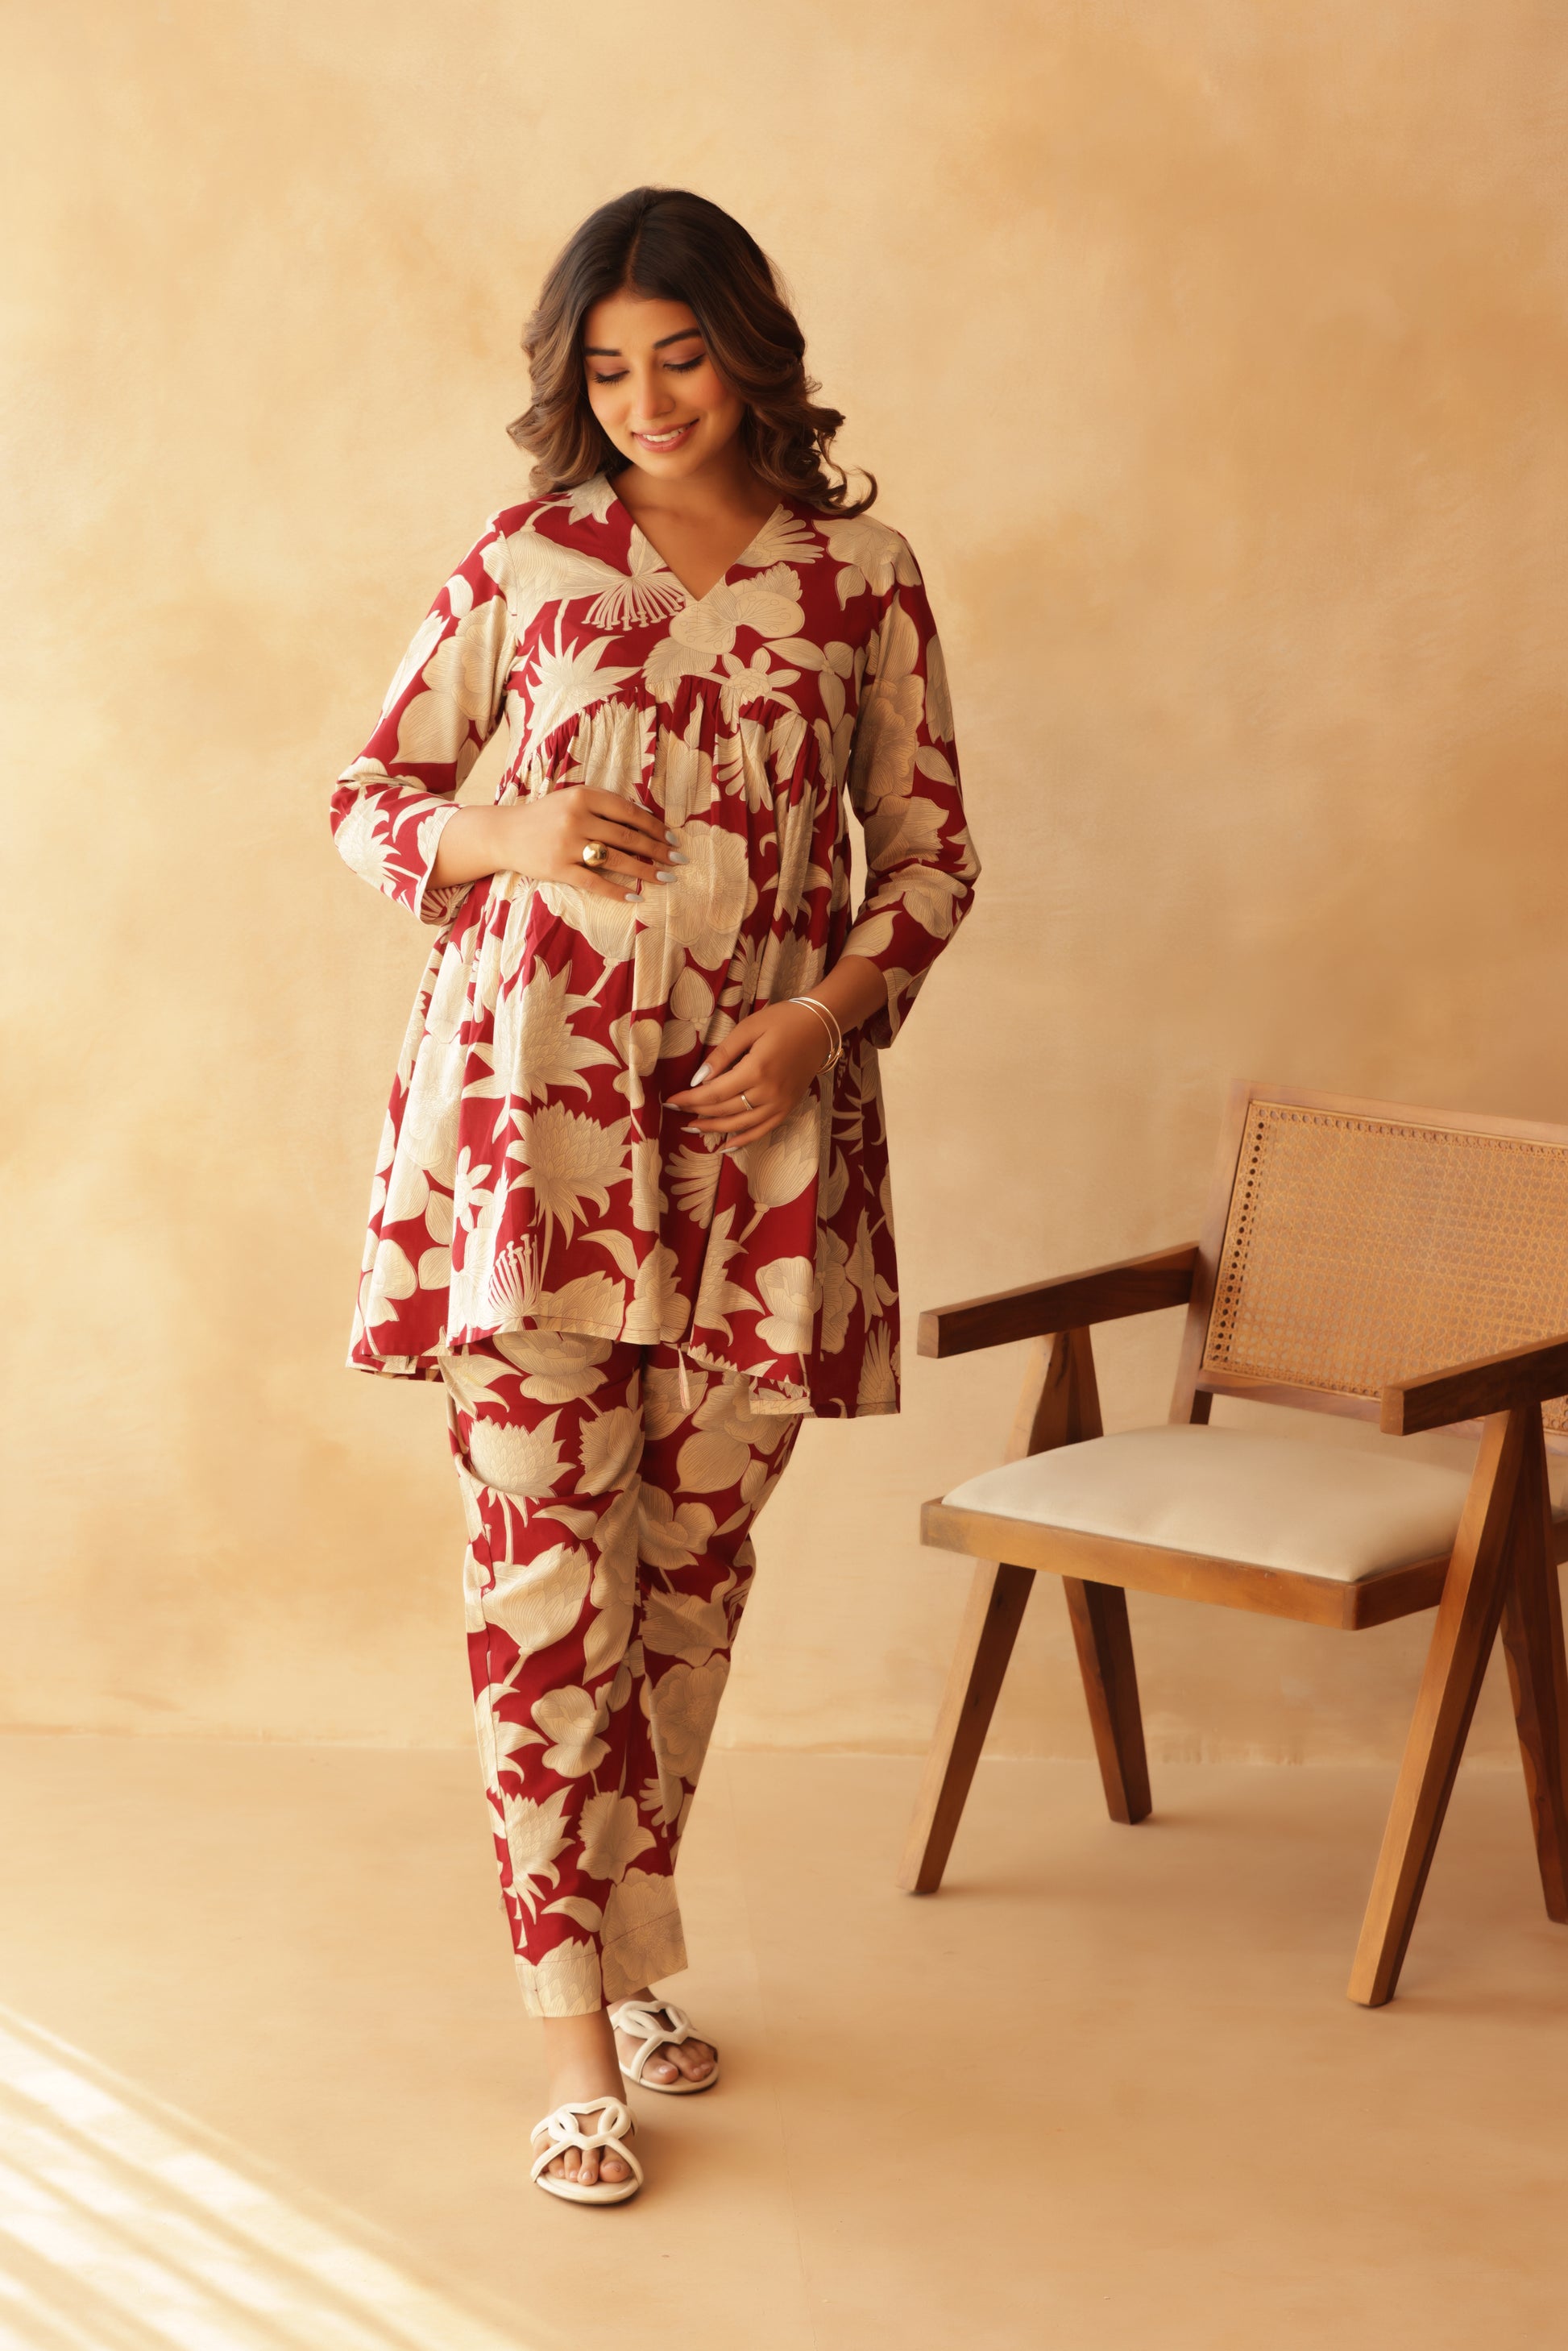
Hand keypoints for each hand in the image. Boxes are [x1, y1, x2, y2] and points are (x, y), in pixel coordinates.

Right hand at [431, 787, 680, 899]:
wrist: (504, 833)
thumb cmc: (545, 816)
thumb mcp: (571, 799)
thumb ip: (603, 804)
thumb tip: (646, 817)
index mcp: (583, 796)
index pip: (629, 811)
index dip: (655, 826)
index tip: (672, 837)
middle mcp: (576, 818)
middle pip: (628, 836)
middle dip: (658, 850)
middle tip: (679, 860)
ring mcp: (567, 844)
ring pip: (617, 859)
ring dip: (646, 871)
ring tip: (666, 879)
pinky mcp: (558, 868)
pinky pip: (595, 882)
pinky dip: (618, 891)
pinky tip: (636, 897)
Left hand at [667, 1001, 832, 1148]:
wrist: (820, 1027)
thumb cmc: (783, 1020)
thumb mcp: (749, 1028)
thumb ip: (723, 1054)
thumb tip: (699, 1078)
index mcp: (757, 1070)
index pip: (714, 1092)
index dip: (690, 1098)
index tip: (671, 1100)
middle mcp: (768, 1093)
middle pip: (724, 1110)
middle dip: (697, 1111)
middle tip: (676, 1110)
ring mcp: (780, 1104)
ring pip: (740, 1125)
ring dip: (714, 1129)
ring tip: (692, 1128)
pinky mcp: (787, 1108)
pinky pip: (762, 1131)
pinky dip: (743, 1141)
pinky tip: (726, 1147)